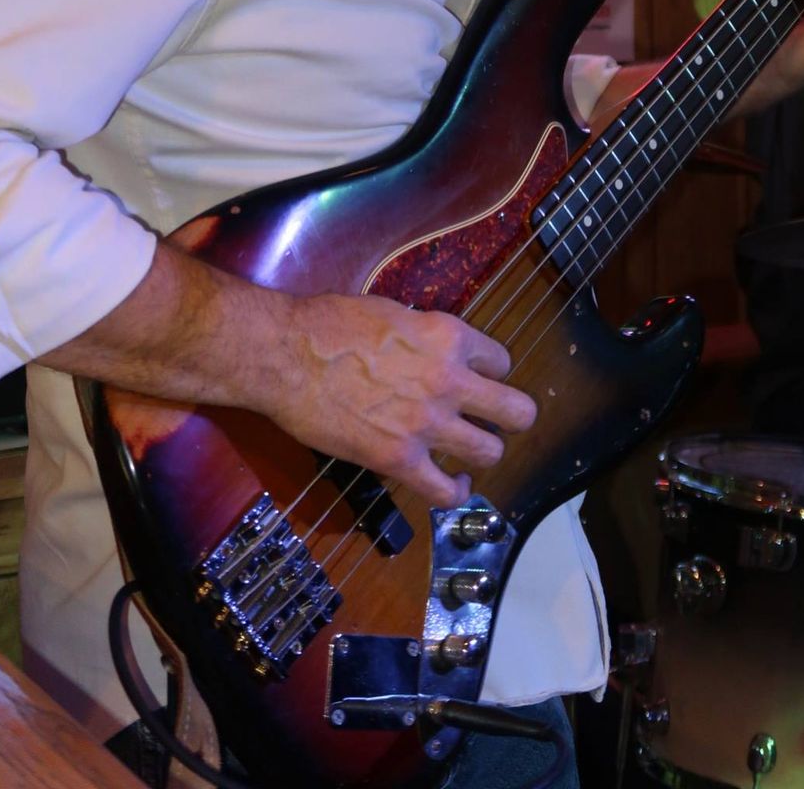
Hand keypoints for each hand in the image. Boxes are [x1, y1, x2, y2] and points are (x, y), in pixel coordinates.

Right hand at [268, 292, 536, 507]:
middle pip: (515, 410)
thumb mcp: (393, 312)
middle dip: (512, 416)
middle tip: (498, 421)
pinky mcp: (399, 460)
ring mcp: (426, 424)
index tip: (478, 380)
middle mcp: (448, 380)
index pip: (500, 361)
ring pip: (490, 452)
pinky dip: (454, 491)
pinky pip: (446, 491)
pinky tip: (452, 484)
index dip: (490, 373)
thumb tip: (432, 349)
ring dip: (484, 453)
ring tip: (472, 453)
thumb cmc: (328, 325)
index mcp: (447, 336)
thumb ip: (424, 334)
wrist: (287, 355)